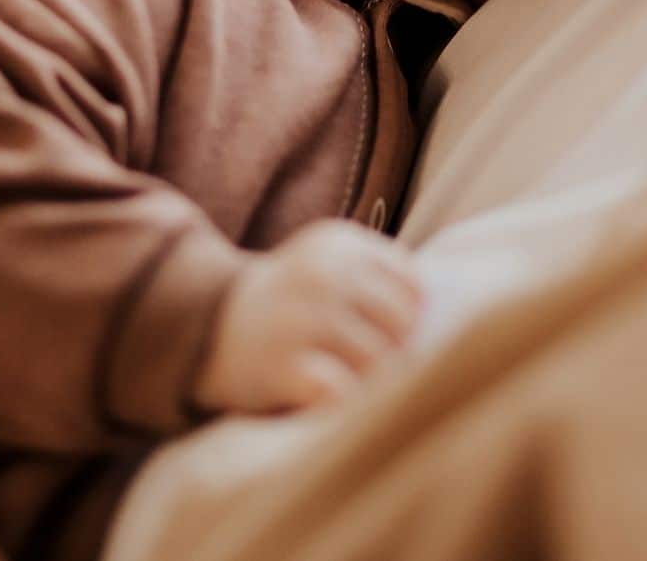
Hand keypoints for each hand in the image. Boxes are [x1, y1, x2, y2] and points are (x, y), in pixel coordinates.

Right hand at [192, 220, 421, 414]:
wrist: (202, 325)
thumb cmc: (289, 300)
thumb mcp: (330, 265)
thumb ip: (381, 279)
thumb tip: (444, 314)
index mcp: (340, 244)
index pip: (412, 284)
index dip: (413, 315)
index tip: (394, 332)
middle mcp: (323, 274)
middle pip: (402, 322)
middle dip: (399, 349)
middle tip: (379, 367)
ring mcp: (302, 319)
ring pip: (380, 360)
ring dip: (375, 381)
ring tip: (355, 383)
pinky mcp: (282, 366)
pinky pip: (343, 392)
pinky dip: (346, 402)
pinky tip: (330, 398)